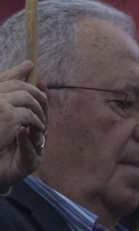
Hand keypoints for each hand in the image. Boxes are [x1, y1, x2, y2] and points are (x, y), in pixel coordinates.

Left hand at [0, 63, 45, 189]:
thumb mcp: (2, 112)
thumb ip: (9, 93)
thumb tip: (24, 67)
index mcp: (27, 124)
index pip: (36, 108)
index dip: (39, 95)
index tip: (40, 82)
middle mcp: (33, 136)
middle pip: (43, 119)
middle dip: (42, 108)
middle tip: (40, 96)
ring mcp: (33, 149)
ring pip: (40, 135)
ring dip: (35, 124)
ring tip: (28, 115)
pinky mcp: (30, 163)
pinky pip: (30, 151)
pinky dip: (26, 141)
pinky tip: (21, 132)